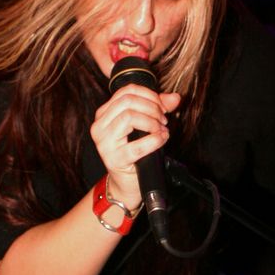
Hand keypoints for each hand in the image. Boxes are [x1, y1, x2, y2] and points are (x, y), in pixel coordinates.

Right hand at [90, 84, 180, 207]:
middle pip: (128, 101)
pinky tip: (161, 139)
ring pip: (129, 117)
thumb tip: (175, 98)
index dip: (149, 95)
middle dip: (152, 108)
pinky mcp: (114, 159)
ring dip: (152, 122)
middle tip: (163, 120)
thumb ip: (157, 109)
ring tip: (161, 130)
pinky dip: (155, 140)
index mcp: (104, 114)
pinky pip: (138, 144)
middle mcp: (99, 126)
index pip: (126, 91)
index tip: (162, 106)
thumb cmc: (133, 153)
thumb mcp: (143, 126)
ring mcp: (104, 143)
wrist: (127, 183)